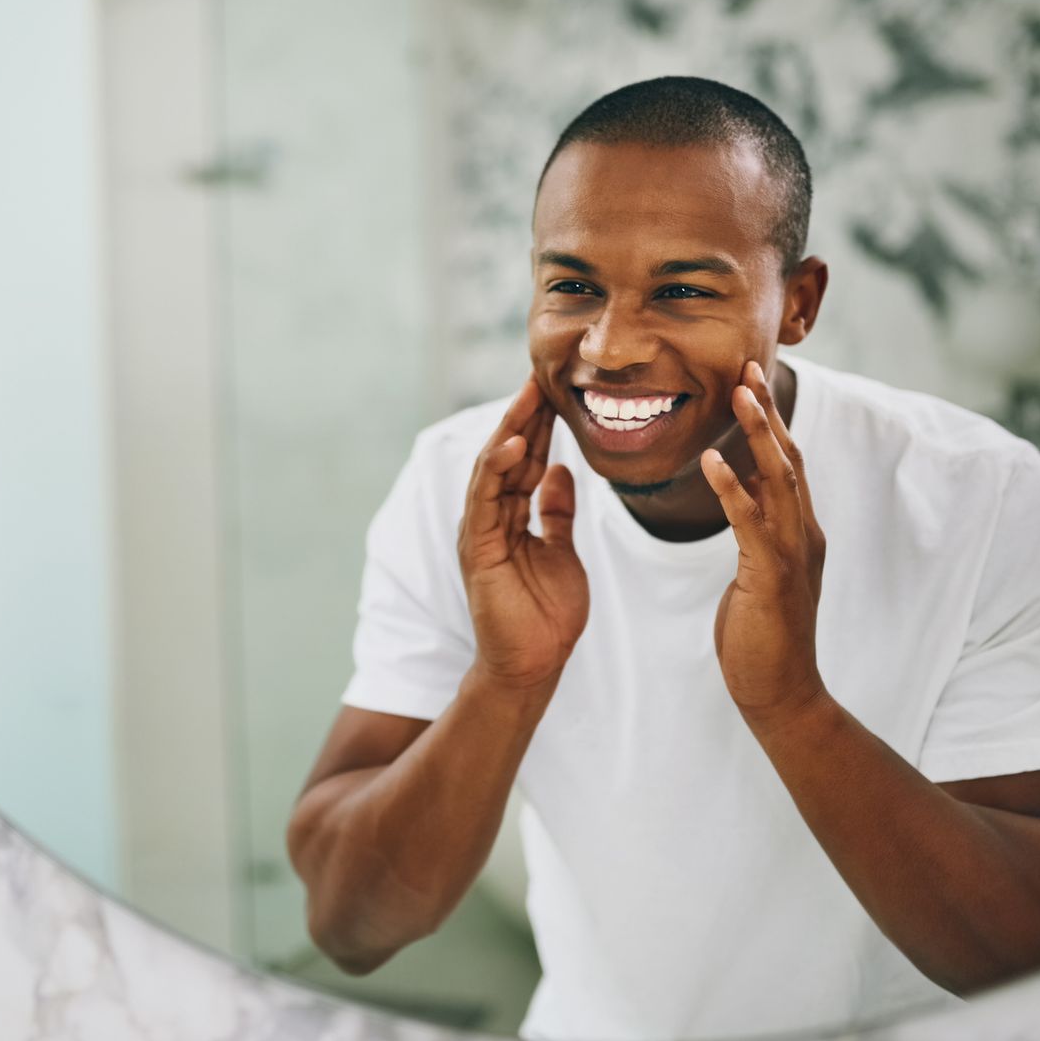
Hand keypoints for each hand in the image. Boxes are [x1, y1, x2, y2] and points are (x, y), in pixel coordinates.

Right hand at [457, 377, 587, 690]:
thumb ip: (557, 512)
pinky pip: (485, 500)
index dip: (539, 425)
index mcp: (509, 517)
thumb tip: (562, 470)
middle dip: (523, 416)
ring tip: (528, 396)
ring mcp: (480, 532)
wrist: (534, 665)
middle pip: (506, 455)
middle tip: (540, 375)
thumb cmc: (546, 616)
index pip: (525, 460)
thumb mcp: (562, 552)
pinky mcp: (477, 549)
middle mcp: (490, 518)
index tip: (555, 389)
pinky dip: (497, 470)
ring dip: (510, 431)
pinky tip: (514, 444)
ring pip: (492, 469)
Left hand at [698, 360, 827, 729]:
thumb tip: (744, 495)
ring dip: (758, 435)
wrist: (780, 692)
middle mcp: (804, 535)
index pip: (787, 464)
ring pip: (779, 481)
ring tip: (737, 395)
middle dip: (768, 412)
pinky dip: (732, 488)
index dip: (771, 422)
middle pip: (788, 459)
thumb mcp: (760, 573)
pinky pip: (750, 524)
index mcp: (799, 533)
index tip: (749, 383)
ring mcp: (792, 555)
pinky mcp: (771, 578)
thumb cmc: (762, 636)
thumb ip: (758, 534)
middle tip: (747, 368)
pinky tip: (712, 460)